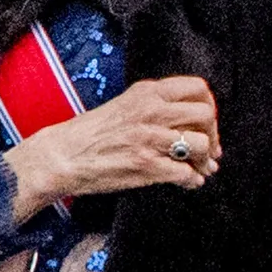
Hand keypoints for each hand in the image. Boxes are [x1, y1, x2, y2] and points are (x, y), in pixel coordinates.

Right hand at [9, 76, 219, 217]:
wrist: (59, 157)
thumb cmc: (91, 134)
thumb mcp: (125, 105)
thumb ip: (157, 107)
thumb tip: (195, 122)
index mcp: (147, 93)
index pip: (198, 89)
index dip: (209, 107)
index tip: (205, 124)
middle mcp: (151, 111)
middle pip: (206, 116)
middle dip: (212, 136)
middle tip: (208, 151)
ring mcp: (149, 138)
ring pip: (201, 145)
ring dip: (204, 161)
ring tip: (198, 169)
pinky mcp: (146, 165)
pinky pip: (186, 174)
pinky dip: (192, 181)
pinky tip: (187, 183)